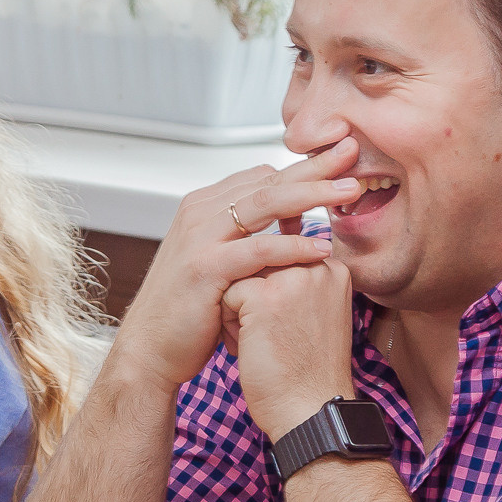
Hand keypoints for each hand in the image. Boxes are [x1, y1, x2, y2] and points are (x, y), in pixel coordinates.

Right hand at [109, 137, 362, 395]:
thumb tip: (284, 216)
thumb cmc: (189, 310)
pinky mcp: (206, 268)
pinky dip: (293, 246)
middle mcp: (199, 213)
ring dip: (311, 194)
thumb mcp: (216, 260)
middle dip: (314, 166)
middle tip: (352, 152)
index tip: (340, 161)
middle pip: (267, 180)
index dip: (303, 169)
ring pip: (265, 204)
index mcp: (203, 206)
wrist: (149, 349)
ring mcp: (200, 238)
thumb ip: (243, 234)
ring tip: (349, 190)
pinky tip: (322, 248)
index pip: (261, 176)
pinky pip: (258, 250)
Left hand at [221, 259, 357, 439]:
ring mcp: (292, 279)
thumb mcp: (315, 314)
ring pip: (242, 277)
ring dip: (240, 311)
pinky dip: (229, 324)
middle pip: (260, 265)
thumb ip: (297, 285)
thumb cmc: (306, 370)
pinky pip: (228, 294)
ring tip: (261, 341)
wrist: (309, 409)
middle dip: (253, 300)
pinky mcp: (264, 296)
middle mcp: (318, 267)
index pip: (282, 260)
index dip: (272, 296)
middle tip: (271, 337)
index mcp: (333, 269)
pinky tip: (249, 347)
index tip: (287, 328)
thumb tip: (261, 264)